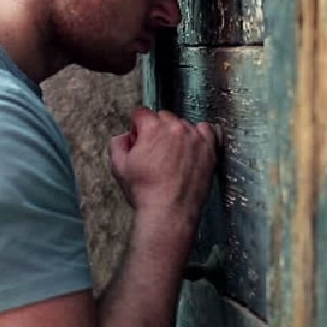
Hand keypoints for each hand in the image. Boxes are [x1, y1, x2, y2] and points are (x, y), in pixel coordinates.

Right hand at [109, 107, 220, 225]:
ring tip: (173, 156)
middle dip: (157, 130)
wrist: (169, 212)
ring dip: (177, 134)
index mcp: (152, 129)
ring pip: (183, 124)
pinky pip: (206, 130)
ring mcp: (194, 137)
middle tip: (155, 152)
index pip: (141, 113)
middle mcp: (175, 128)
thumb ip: (117, 144)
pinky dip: (199, 136)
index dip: (137, 128)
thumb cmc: (146, 192)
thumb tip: (125, 137)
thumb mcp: (118, 167)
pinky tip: (192, 148)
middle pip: (163, 117)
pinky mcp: (209, 149)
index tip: (139, 141)